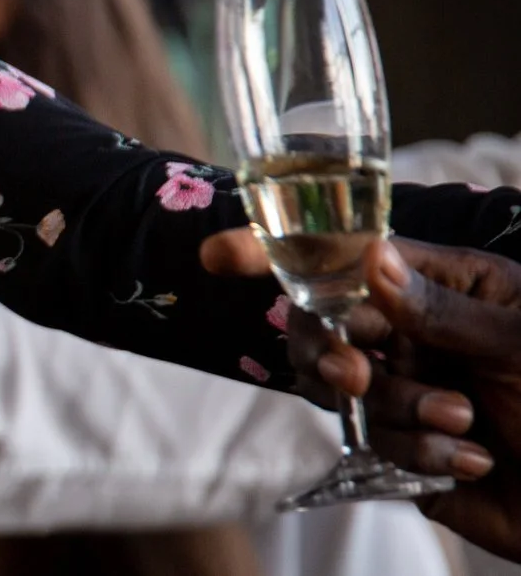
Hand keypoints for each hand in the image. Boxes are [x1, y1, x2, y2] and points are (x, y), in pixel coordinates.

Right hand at [206, 231, 520, 557]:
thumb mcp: (518, 343)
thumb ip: (440, 306)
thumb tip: (372, 257)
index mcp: (443, 286)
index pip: (349, 255)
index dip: (277, 250)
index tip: (219, 254)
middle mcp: (415, 331)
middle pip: (324, 327)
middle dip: (332, 354)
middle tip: (355, 376)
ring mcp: (407, 388)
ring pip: (348, 392)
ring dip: (401, 412)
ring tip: (463, 425)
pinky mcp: (405, 446)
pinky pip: (375, 445)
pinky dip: (419, 454)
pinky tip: (472, 460)